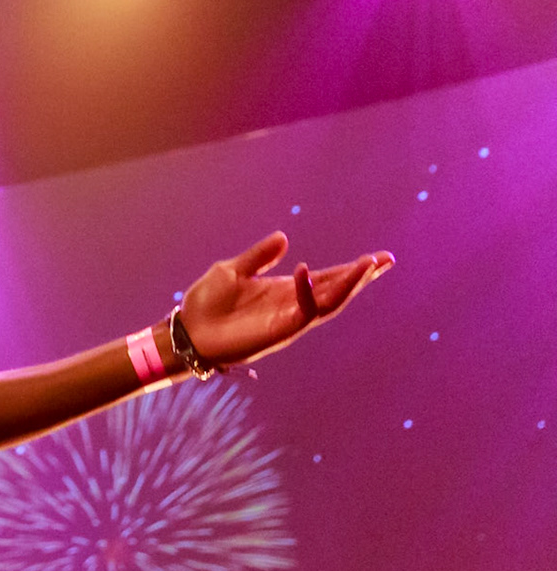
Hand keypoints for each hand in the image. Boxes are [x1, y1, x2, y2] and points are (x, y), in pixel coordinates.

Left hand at [179, 231, 393, 367]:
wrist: (185, 333)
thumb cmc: (205, 305)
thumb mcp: (231, 271)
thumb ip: (258, 257)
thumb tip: (284, 238)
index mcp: (284, 291)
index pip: (325, 278)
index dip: (351, 269)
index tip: (378, 258)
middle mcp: (292, 306)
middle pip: (337, 291)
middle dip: (362, 277)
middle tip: (386, 259)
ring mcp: (288, 320)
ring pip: (330, 303)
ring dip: (350, 285)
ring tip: (368, 264)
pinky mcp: (278, 332)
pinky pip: (304, 313)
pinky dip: (308, 292)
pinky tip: (306, 271)